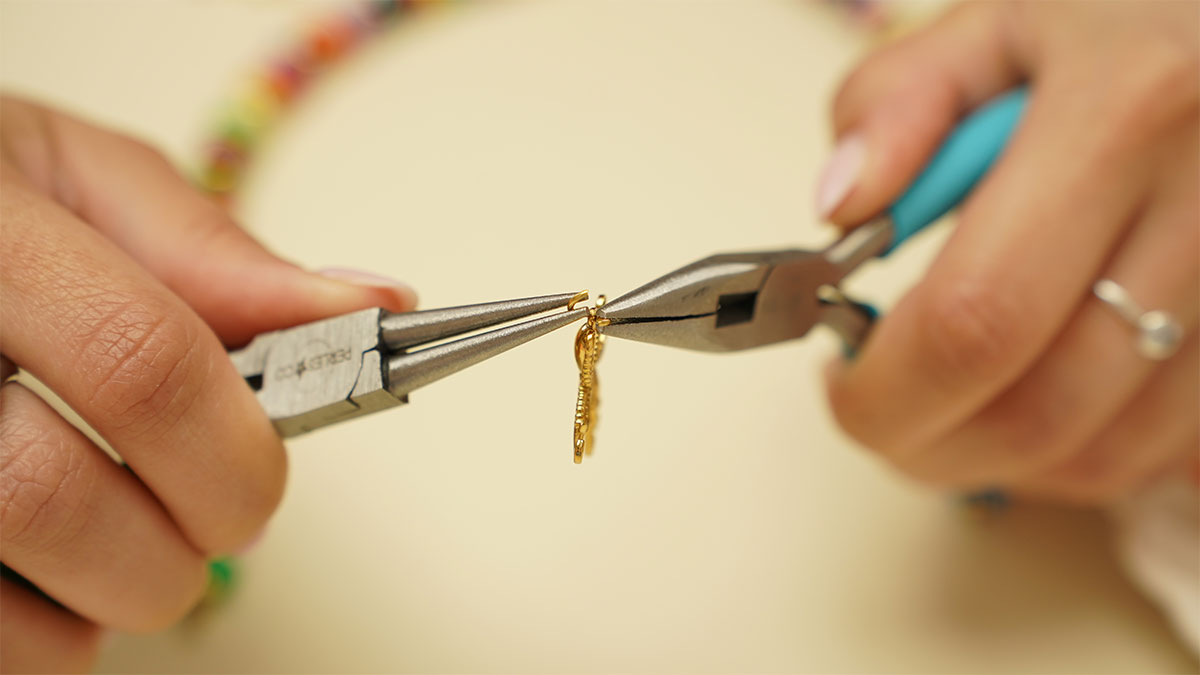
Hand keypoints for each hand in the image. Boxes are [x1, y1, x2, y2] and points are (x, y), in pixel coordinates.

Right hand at [0, 97, 415, 671]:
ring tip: (128, 543)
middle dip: (183, 539)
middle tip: (213, 518)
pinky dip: (40, 638)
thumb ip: (210, 250)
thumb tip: (369, 305)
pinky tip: (50, 576)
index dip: (233, 444)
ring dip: (109, 598)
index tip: (266, 473)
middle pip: (61, 501)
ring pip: (5, 597)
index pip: (143, 364)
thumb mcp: (76, 175)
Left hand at [819, 2, 1197, 503]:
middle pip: (1044, 410)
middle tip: (876, 412)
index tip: (840, 385)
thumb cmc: (1118, 22)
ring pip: (1110, 453)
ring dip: (998, 459)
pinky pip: (1166, 449)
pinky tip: (1034, 395)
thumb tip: (841, 209)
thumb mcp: (994, 22)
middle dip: (927, 446)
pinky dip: (1077, 454)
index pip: (978, 315)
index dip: (888, 388)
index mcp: (1124, 113)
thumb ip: (896, 102)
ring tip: (947, 400)